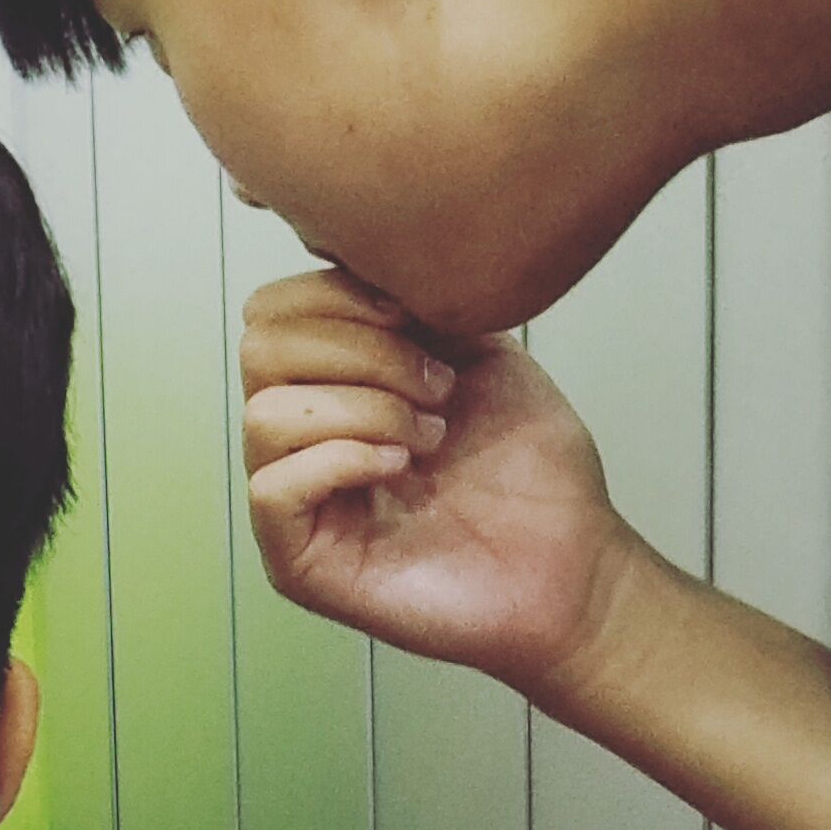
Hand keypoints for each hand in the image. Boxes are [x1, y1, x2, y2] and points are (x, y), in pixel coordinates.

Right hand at [239, 267, 652, 701]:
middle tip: (437, 388)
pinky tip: (402, 471)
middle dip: (360, 351)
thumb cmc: (530, 469)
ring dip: (363, 410)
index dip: (341, 296)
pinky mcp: (296, 561)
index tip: (420, 322)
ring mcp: (292, 500)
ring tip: (429, 437)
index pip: (272, 311)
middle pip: (259, 348)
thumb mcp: (478, 352)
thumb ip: (412, 307)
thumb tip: (357, 268)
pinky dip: (344, 461)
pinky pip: (273, 486)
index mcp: (327, 383)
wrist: (571, 558)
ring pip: (265, 414)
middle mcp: (297, 437)